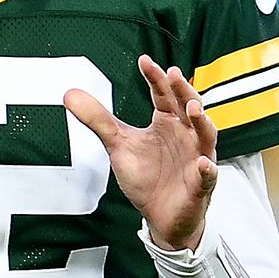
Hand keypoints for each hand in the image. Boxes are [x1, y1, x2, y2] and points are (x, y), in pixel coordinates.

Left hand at [64, 55, 218, 252]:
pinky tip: (202, 163)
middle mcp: (185, 135)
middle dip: (182, 91)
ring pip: (206, 135)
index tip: (144, 61)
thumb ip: (97, 119)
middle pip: (188, 106)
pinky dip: (206, 169)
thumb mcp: (118, 144)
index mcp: (167, 122)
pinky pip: (207, 175)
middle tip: (173, 75)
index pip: (163, 94)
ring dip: (202, 122)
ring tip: (193, 109)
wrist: (159, 216)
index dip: (155, 77)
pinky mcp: (200, 184)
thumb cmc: (147, 178)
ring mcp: (196, 158)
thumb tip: (70, 95)